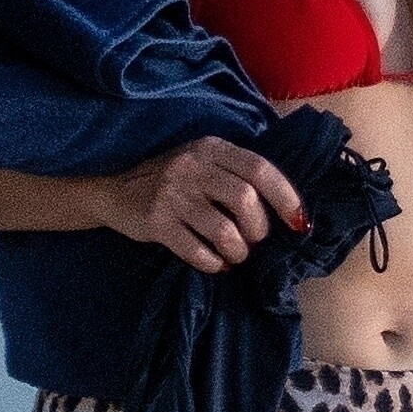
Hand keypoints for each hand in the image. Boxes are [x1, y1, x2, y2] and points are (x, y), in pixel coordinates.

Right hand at [98, 134, 310, 272]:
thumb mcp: (203, 162)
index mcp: (212, 148)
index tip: (299, 222)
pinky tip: (214, 262)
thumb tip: (286, 209)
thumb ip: (236, 174)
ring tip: (234, 254)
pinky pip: (197, 251)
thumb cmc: (172, 180)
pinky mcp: (156, 221)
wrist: (113, 189)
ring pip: (224, 231)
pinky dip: (213, 263)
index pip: (260, 169)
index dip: (286, 197)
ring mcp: (172, 194)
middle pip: (245, 200)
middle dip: (258, 228)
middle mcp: (193, 166)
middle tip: (254, 240)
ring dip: (237, 251)